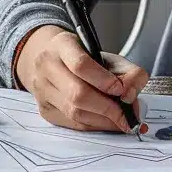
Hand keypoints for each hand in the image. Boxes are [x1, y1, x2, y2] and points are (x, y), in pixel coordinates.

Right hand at [15, 25, 149, 132]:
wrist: (53, 61)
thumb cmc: (85, 59)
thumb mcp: (110, 57)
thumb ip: (129, 73)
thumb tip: (130, 96)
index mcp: (62, 45)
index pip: (81, 65)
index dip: (104, 81)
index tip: (120, 90)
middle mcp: (47, 66)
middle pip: (77, 94)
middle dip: (107, 108)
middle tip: (126, 115)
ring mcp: (42, 90)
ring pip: (74, 113)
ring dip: (103, 121)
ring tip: (120, 120)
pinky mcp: (45, 110)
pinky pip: (73, 124)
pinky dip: (94, 126)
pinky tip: (107, 123)